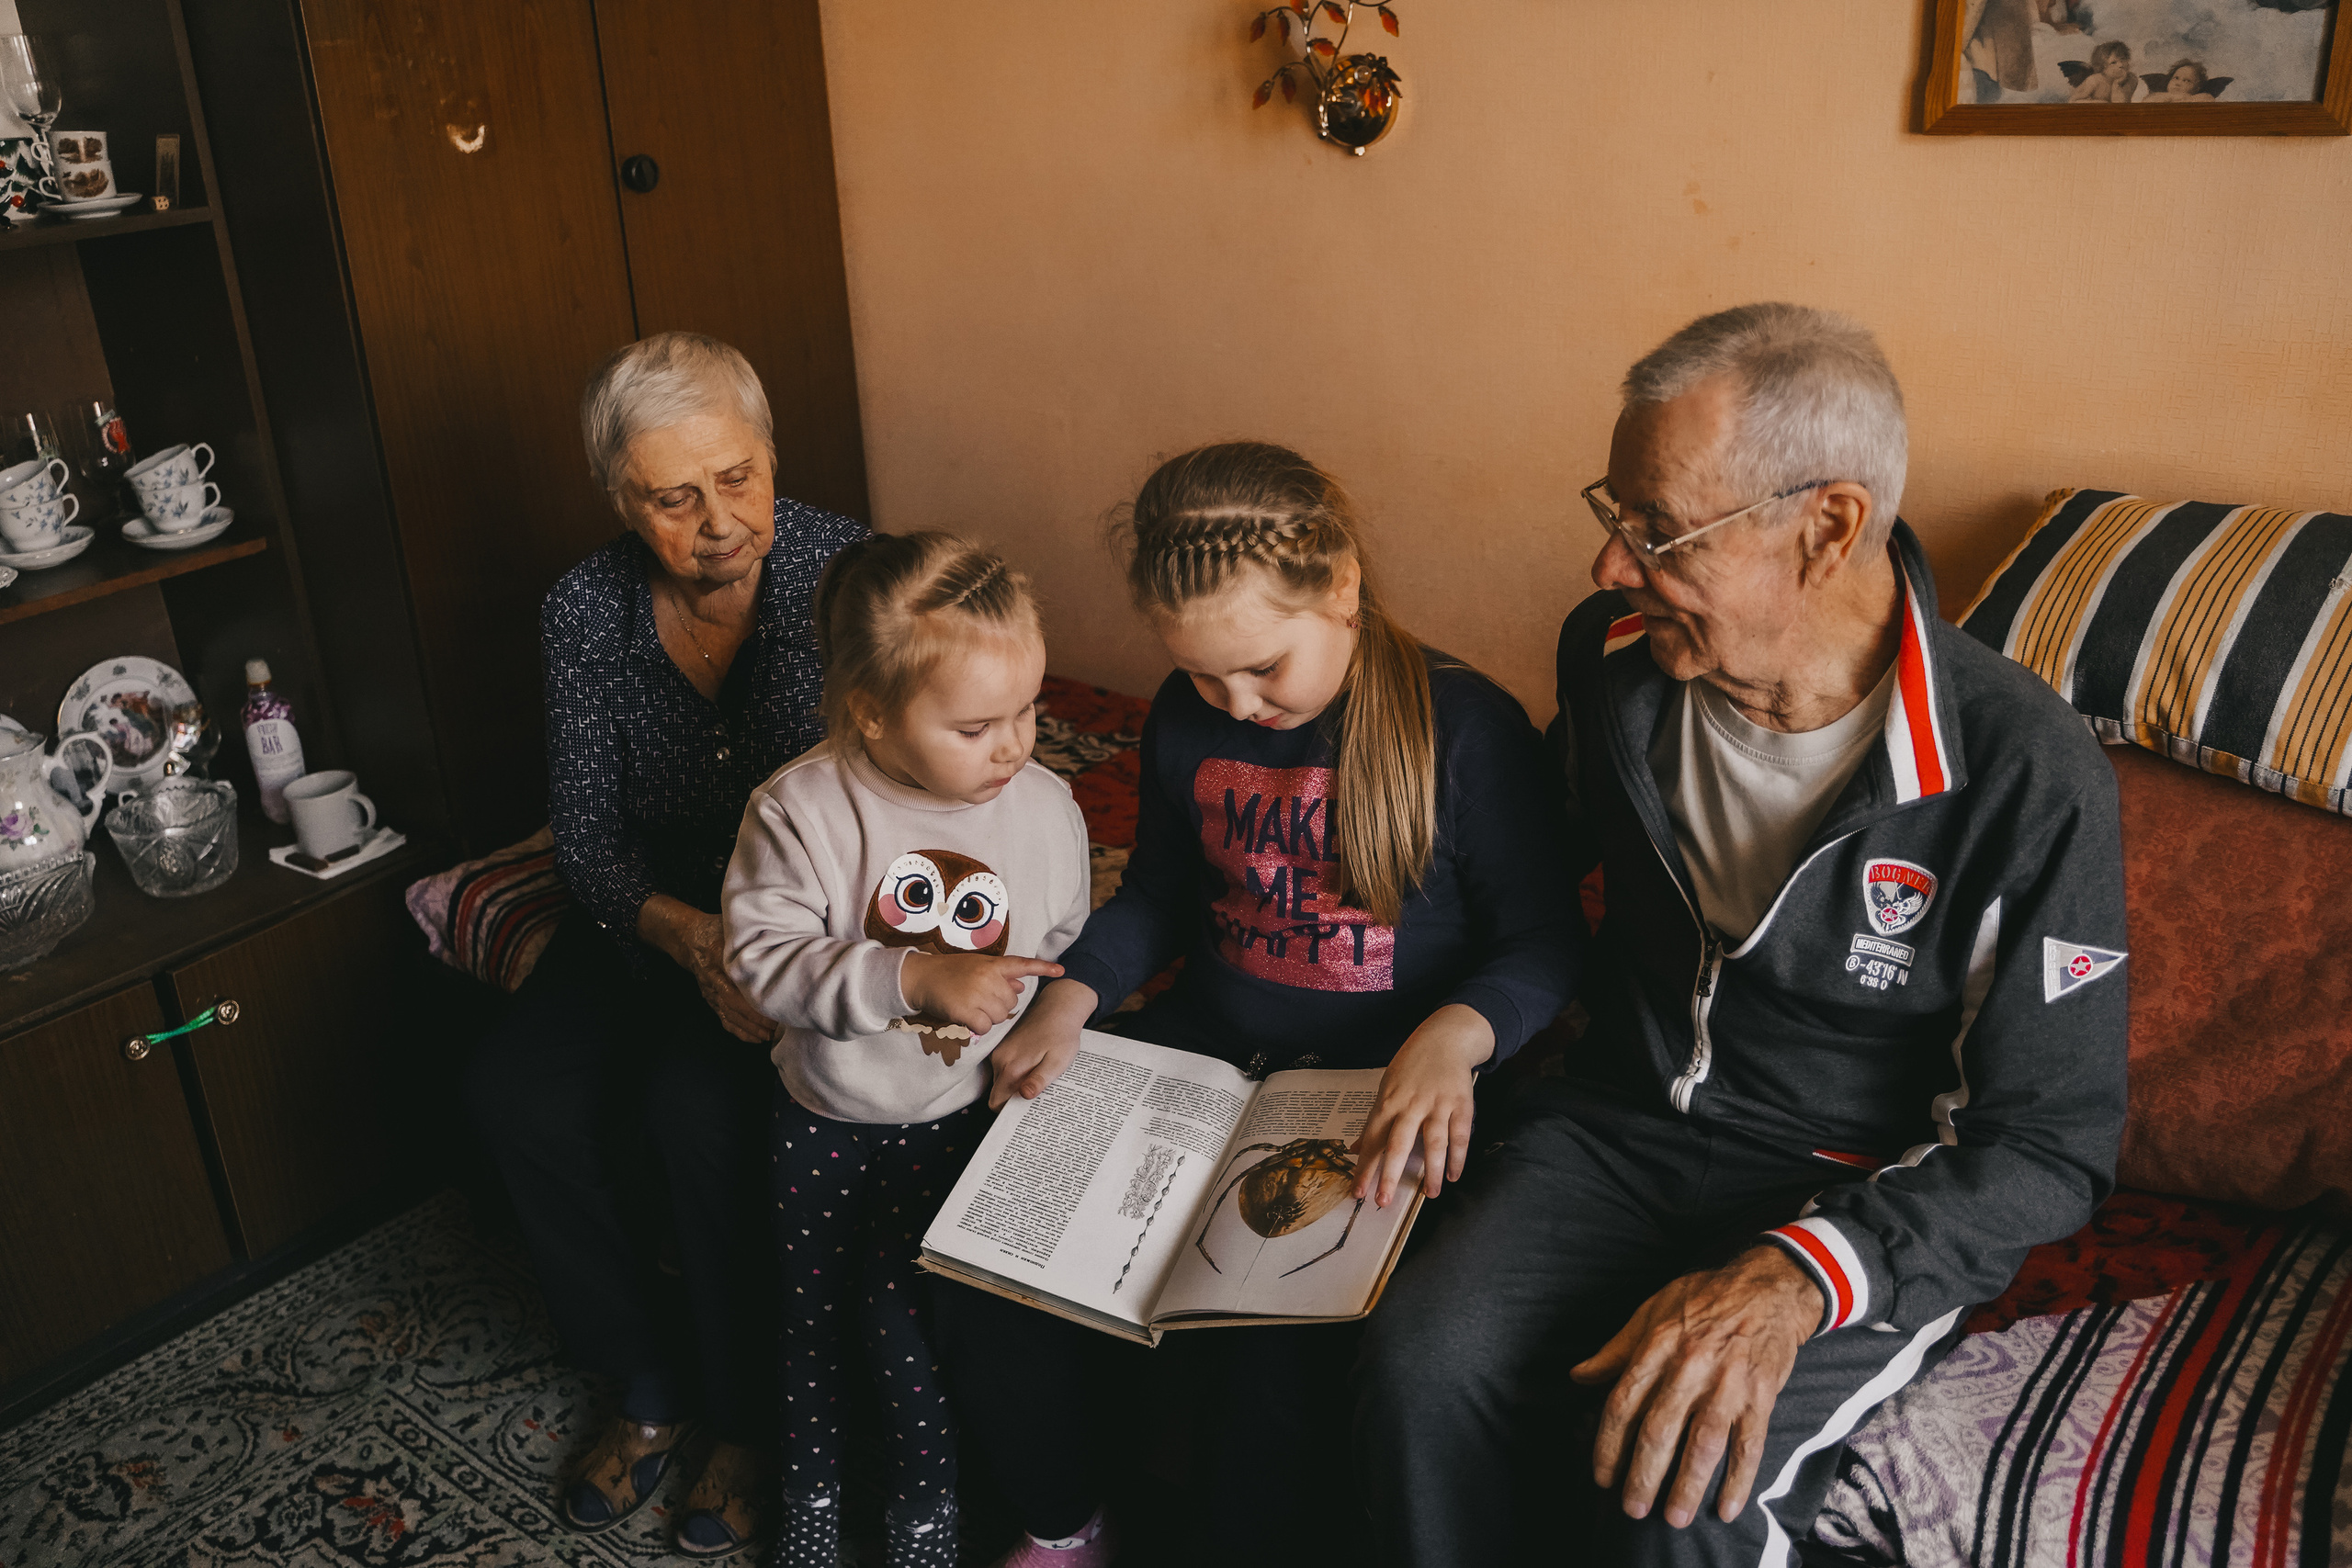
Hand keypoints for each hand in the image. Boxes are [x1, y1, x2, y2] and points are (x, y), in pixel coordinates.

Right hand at [639, 896, 773, 1043]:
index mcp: (717, 955)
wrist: (689, 938)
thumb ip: (752, 932)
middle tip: (779, 1024)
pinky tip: (756, 1038)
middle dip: (756, 1017)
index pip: (736, 978)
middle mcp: (713, 977)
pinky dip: (740, 1031)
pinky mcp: (711, 1000)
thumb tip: (781, 931)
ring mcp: (711, 991)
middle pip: (734, 1002)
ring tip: (771, 1035)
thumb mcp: (731, 925)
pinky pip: (725, 1020)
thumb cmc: (715, 929)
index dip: (754, 993)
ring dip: (751, 1028)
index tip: (775, 1000)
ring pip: (730, 1015)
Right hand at [900, 950, 1064, 1036]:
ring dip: (988, 1017)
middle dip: (999, 1006)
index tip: (1062, 971)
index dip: (1043, 968)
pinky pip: (985, 1027)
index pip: (1022, 965)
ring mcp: (977, 992)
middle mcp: (987, 976)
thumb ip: (1000, 976)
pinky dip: (978, 1027)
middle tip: (979, 1000)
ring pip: (999, 1016)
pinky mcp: (966, 1009)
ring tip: (971, 1006)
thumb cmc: (949, 972)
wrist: (920, 977)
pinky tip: (966, 1017)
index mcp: (992, 964)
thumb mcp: (976, 968)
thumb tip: (1020, 986)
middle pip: (1011, 1002)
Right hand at [986, 977, 1097, 1108]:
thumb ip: (1039, 1080)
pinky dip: (1015, 1073)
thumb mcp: (1057, 1061)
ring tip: (1037, 1080)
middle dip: (1013, 1099)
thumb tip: (1023, 1096)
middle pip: (998, 1092)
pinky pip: (1003, 1068)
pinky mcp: (1002, 1046)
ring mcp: (999, 1052)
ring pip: (1001, 1080)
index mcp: (1011, 1067)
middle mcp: (999, 1060)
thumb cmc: (1061, 1036)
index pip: (996, 1102)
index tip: (1025, 1112)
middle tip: (1037, 1097)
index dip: (1009, 1111)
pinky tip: (1033, 1067)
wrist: (1058, 1008)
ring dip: (1015, 1085)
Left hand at [1351, 1003, 1490, 1207]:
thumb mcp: (1387, 1088)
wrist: (1445, 1039)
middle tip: (1382, 1201)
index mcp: (1388, 1102)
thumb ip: (1375, 1121)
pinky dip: (1458, 1158)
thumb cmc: (1411, 1067)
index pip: (1372, 1139)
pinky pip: (1460, 1136)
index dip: (1364, 1167)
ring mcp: (1438, 1104)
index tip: (1357, 1191)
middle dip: (1390, 1175)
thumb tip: (1357, 1149)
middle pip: (1398, 1144)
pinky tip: (1452, 1176)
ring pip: (1434, 1144)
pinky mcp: (1461, 1105)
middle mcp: (1411, 1104)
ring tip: (1429, 1195)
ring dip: (1431, 1172)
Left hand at [1570, 1244, 1821, 1529]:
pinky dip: (1738, 1480)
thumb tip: (1578, 1376)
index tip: (1602, 1476)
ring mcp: (1728, 1384)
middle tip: (1631, 1508)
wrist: (1767, 1288)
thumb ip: (1616, 1349)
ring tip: (1673, 1517)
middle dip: (1643, 1474)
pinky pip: (1749, 1446)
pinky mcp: (1761, 1397)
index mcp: (1658, 1346)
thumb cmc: (1703, 1299)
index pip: (1624, 1402)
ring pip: (1703, 1443)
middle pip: (1659, 1429)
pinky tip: (1725, 1508)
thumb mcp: (1652, 1311)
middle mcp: (1690, 1366)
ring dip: (1687, 1485)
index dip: (1609, 1444)